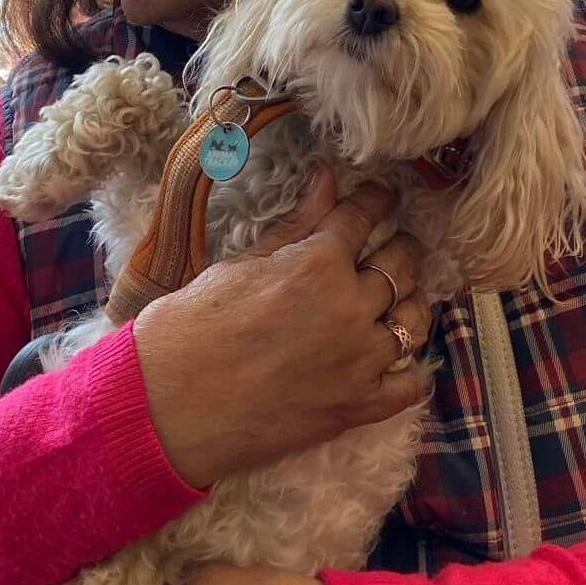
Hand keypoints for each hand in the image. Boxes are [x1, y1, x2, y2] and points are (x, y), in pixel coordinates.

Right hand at [133, 169, 431, 487]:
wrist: (171, 406)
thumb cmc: (191, 328)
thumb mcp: (241, 264)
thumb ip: (296, 225)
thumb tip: (324, 177)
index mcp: (319, 263)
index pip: (364, 216)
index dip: (377, 200)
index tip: (383, 195)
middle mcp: (350, 307)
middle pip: (401, 265)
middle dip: (402, 248)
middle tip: (397, 246)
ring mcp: (359, 361)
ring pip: (414, 321)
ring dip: (411, 305)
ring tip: (401, 300)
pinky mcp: (357, 407)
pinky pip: (410, 384)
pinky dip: (409, 369)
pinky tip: (397, 360)